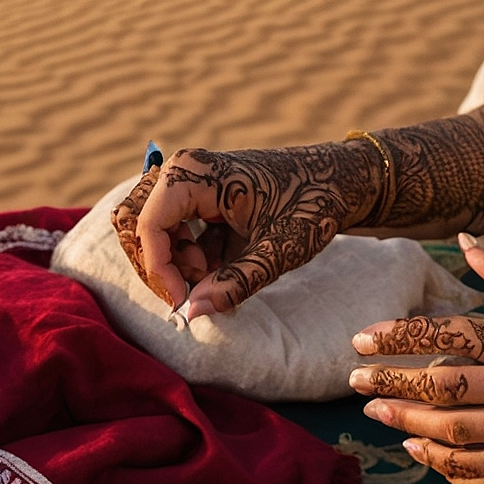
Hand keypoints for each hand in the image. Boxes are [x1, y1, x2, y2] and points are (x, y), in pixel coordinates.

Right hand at [112, 141, 382, 315]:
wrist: (343, 180)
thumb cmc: (314, 205)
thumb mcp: (279, 249)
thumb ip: (236, 281)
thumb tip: (194, 312)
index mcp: (195, 173)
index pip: (149, 227)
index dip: (161, 271)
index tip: (183, 303)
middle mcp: (185, 171)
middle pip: (140, 226)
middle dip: (162, 265)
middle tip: (196, 291)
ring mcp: (192, 182)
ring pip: (155, 231)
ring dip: (176, 263)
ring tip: (216, 280)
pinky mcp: (202, 198)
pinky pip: (176, 232)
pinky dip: (191, 258)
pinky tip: (223, 272)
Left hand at [348, 236, 483, 483]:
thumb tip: (467, 240)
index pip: (453, 338)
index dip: (400, 339)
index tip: (360, 338)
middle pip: (447, 393)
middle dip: (394, 386)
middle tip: (355, 384)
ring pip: (464, 441)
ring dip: (414, 430)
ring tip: (383, 419)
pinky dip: (454, 472)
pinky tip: (428, 458)